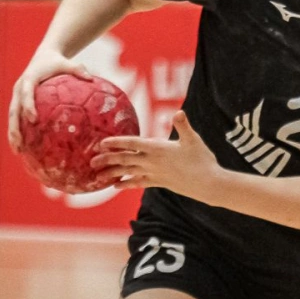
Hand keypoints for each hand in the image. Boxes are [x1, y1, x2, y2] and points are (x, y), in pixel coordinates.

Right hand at [8, 48, 94, 152]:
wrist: (43, 56)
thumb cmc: (57, 61)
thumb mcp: (67, 63)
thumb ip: (78, 70)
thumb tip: (91, 79)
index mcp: (29, 79)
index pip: (26, 94)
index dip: (28, 106)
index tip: (33, 119)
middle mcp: (19, 88)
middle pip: (14, 110)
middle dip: (14, 127)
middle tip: (19, 143)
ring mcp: (17, 96)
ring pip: (12, 117)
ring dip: (13, 134)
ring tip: (18, 151)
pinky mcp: (18, 101)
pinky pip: (17, 117)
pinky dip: (18, 131)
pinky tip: (24, 147)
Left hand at [92, 111, 218, 193]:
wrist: (208, 183)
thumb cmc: (202, 159)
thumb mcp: (194, 139)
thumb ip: (184, 125)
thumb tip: (179, 112)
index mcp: (159, 149)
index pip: (133, 144)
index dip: (117, 142)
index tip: (102, 142)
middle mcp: (153, 162)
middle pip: (125, 159)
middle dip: (107, 159)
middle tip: (91, 161)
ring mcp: (155, 173)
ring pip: (128, 172)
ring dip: (112, 173)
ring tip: (97, 175)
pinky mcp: (159, 182)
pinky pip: (138, 183)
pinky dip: (126, 184)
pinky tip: (116, 186)